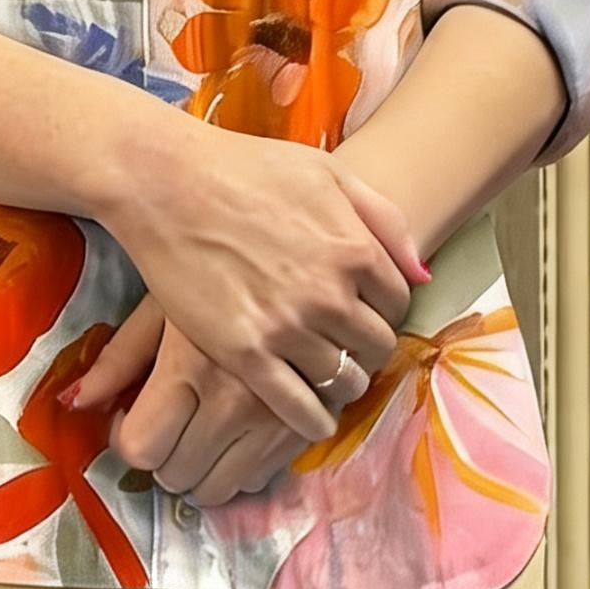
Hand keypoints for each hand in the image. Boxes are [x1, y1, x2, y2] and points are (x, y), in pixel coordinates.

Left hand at [61, 295, 305, 505]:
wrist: (310, 258)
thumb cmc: (221, 272)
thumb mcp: (163, 303)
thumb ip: (119, 358)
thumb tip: (73, 403)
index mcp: (191, 367)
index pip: (141, 448)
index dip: (126, 438)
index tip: (130, 417)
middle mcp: (235, 401)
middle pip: (176, 475)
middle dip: (162, 454)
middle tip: (167, 420)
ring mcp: (276, 419)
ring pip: (218, 489)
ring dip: (200, 469)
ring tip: (200, 429)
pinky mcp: (307, 428)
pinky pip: (258, 479)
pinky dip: (241, 466)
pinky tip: (238, 429)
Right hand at [96, 128, 427, 441]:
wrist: (166, 182)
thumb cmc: (244, 168)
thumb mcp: (327, 173)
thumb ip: (383, 219)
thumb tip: (423, 274)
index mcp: (355, 248)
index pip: (398, 303)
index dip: (382, 309)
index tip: (362, 311)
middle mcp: (330, 293)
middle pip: (376, 347)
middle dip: (366, 348)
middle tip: (344, 346)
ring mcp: (288, 327)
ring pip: (344, 381)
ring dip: (341, 383)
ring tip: (326, 376)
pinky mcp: (245, 354)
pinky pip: (299, 408)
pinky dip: (313, 420)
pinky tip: (311, 417)